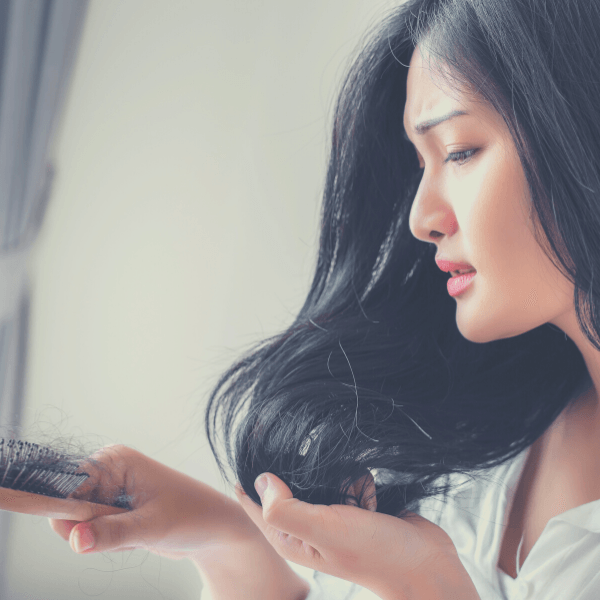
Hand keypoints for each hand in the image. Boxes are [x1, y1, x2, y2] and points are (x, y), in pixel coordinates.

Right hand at [49, 445, 259, 560]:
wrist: (213, 529)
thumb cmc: (192, 516)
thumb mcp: (152, 527)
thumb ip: (111, 533)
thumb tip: (74, 539)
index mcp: (115, 460)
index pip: (67, 486)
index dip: (73, 513)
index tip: (91, 529)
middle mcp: (108, 472)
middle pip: (69, 510)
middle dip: (95, 530)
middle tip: (131, 529)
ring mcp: (110, 492)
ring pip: (80, 528)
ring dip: (108, 540)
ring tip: (140, 530)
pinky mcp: (113, 511)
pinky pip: (93, 536)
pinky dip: (113, 544)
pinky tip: (140, 535)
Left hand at [235, 472, 480, 599]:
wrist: (424, 562)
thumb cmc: (374, 552)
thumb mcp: (324, 529)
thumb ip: (286, 508)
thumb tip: (261, 480)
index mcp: (288, 537)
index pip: (254, 502)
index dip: (250, 473)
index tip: (253, 440)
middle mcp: (305, 526)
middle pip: (288, 481)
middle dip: (310, 474)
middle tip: (333, 487)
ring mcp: (329, 515)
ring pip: (320, 473)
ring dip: (343, 478)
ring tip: (360, 502)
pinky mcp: (352, 505)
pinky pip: (346, 475)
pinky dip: (360, 482)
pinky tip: (372, 500)